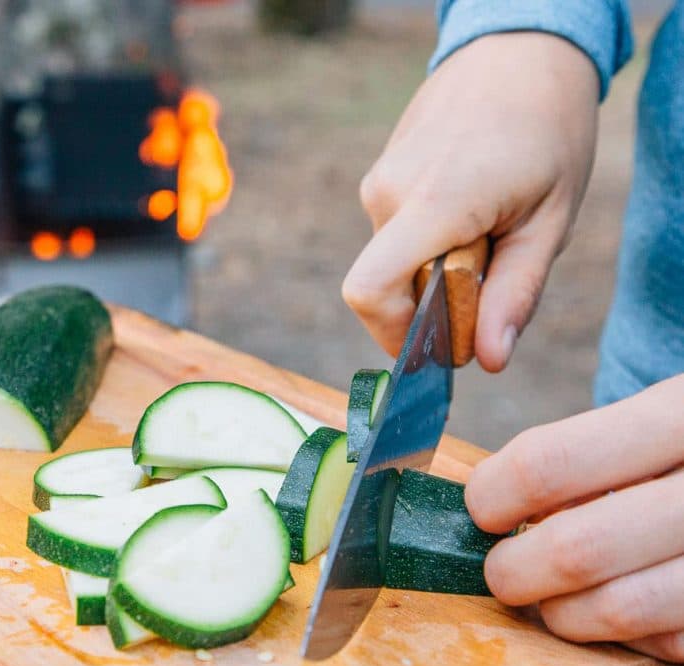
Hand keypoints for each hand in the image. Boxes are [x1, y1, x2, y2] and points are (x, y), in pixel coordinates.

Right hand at [343, 32, 598, 369]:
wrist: (519, 49)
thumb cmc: (547, 130)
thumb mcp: (551, 221)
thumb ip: (515, 294)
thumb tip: (488, 360)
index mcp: (434, 203)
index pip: (370, 292)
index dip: (395, 335)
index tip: (442, 340)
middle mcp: (389, 193)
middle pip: (389, 288)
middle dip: (432, 301)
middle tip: (490, 266)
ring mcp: (381, 180)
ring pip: (393, 261)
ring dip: (434, 267)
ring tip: (485, 226)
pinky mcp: (382, 175)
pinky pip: (396, 233)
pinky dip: (428, 241)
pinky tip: (469, 206)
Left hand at [466, 374, 683, 662]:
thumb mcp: (653, 413)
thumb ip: (574, 450)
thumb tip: (485, 500)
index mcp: (676, 413)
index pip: (548, 462)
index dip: (494, 493)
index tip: (482, 507)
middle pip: (576, 550)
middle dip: (514, 569)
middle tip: (500, 568)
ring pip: (618, 610)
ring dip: (560, 611)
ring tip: (546, 594)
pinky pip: (662, 642)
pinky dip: (621, 631)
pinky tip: (612, 598)